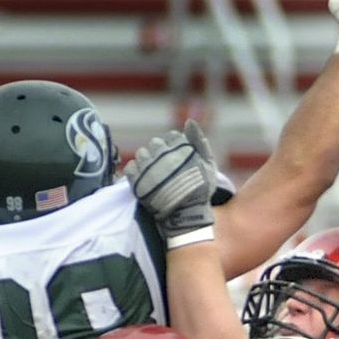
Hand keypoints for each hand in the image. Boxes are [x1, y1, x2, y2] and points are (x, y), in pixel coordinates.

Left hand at [123, 119, 216, 240]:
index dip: (176, 149)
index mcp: (179, 148)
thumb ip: (199, 142)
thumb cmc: (200, 191)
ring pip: (141, 154)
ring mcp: (148, 166)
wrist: (186, 216)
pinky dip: (137, 173)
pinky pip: (131, 168)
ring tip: (156, 177)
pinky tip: (146, 181)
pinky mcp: (136, 180)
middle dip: (160, 154)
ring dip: (147, 163)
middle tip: (167, 170)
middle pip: (155, 144)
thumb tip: (189, 121)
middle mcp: (162, 154)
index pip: (172, 137)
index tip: (180, 162)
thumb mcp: (208, 165)